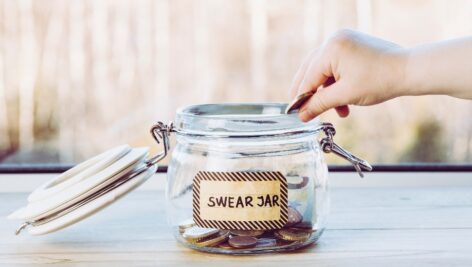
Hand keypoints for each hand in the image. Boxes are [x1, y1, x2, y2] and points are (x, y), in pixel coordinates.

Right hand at [290, 29, 406, 121]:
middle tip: (305, 112)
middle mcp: (333, 40)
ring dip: (326, 92)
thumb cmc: (380, 80)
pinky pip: (334, 66)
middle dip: (311, 94)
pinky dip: (336, 83)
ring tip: (336, 111)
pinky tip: (343, 101)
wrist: (408, 71)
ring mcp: (342, 41)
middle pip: (311, 71)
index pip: (308, 77)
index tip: (296, 114)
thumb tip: (302, 115)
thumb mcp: (345, 95)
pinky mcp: (350, 46)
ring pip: (323, 71)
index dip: (301, 98)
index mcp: (330, 49)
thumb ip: (319, 104)